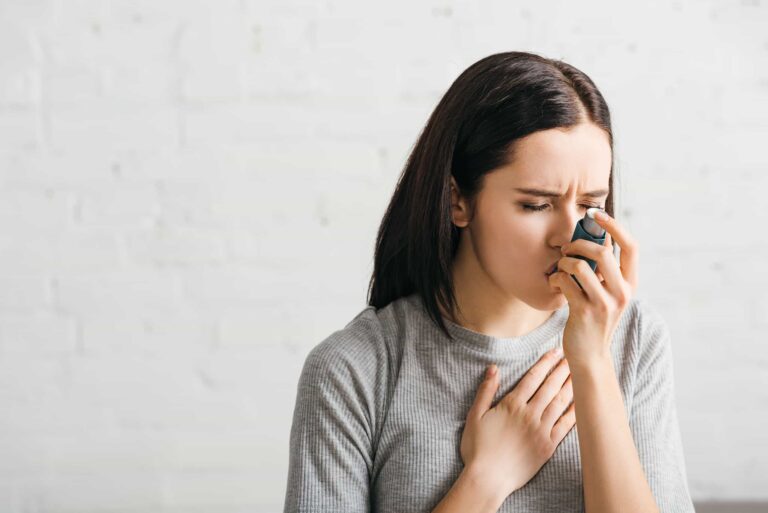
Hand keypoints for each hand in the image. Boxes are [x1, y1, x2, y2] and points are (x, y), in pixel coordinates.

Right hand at [459, 348, 575, 497]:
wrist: (488, 478)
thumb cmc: (478, 448)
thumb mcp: (475, 416)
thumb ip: (485, 391)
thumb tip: (493, 368)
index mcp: (512, 405)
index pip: (533, 378)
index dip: (545, 363)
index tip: (556, 351)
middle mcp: (529, 414)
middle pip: (550, 386)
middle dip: (562, 370)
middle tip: (574, 356)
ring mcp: (541, 430)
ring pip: (560, 403)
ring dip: (571, 386)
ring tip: (580, 373)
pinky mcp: (548, 446)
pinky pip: (565, 426)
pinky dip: (575, 413)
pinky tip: (583, 403)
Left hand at [547, 211, 638, 368]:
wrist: (589, 354)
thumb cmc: (593, 317)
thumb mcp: (606, 292)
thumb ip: (603, 269)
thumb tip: (590, 236)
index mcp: (630, 284)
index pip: (631, 246)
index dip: (614, 225)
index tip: (596, 213)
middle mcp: (622, 292)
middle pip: (602, 252)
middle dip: (578, 244)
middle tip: (566, 250)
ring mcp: (605, 303)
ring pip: (581, 266)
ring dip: (564, 262)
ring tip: (560, 268)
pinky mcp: (585, 312)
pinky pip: (566, 282)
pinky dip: (556, 278)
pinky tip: (555, 284)